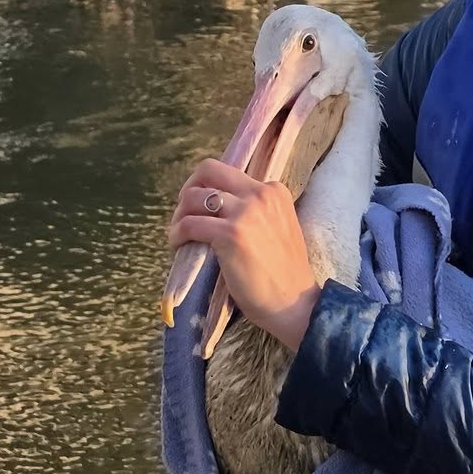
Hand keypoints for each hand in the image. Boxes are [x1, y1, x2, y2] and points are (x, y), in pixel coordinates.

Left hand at [168, 158, 321, 351]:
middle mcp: (260, 194)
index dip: (207, 187)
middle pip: (207, 171)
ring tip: (180, 235)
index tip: (200, 207)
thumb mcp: (278, 226)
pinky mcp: (230, 235)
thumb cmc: (284, 273)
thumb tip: (215, 205)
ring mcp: (245, 213)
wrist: (295, 303)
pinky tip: (178, 246)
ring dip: (179, 216)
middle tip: (183, 214)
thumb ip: (255, 211)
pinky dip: (177, 234)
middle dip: (188, 190)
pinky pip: (189, 225)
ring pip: (193, 197)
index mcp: (273, 190)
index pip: (227, 172)